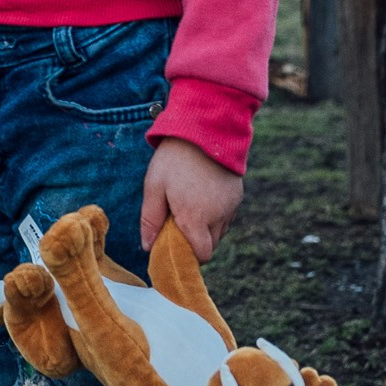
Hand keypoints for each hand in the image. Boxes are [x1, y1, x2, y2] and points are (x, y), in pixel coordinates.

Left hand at [140, 137, 243, 260]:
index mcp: (195, 218)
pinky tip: (201, 197)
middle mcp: (218, 217)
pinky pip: (227, 216)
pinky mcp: (237, 196)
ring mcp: (230, 207)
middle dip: (195, 241)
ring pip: (219, 232)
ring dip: (205, 228)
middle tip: (177, 222)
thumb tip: (148, 246)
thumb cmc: (173, 159)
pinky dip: (215, 215)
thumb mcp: (154, 187)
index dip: (188, 254)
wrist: (204, 130)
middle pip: (210, 245)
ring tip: (189, 205)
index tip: (174, 244)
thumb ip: (150, 219)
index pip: (201, 255)